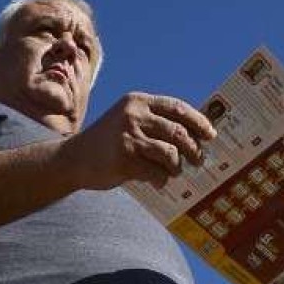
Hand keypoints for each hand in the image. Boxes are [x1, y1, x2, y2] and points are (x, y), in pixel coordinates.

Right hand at [64, 92, 216, 190]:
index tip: (210, 135)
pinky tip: (159, 182)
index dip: (198, 122)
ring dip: (177, 166)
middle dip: (193, 149)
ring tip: (175, 172)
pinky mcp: (124, 160)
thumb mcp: (128, 121)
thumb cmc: (107, 142)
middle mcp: (133, 115)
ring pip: (170, 153)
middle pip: (178, 132)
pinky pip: (156, 172)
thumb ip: (154, 123)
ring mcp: (128, 137)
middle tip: (198, 161)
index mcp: (137, 101)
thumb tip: (193, 136)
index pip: (177, 108)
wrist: (73, 159)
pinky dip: (162, 180)